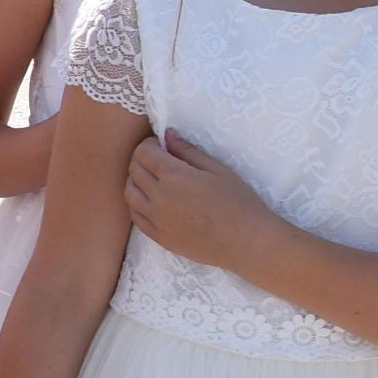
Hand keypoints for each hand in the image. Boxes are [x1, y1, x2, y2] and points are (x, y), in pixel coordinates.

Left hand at [126, 130, 274, 270]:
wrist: (248, 242)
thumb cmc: (239, 202)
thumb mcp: (217, 169)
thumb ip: (188, 150)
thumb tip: (167, 134)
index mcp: (174, 176)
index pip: (143, 153)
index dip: (149, 144)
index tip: (159, 144)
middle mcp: (159, 197)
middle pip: (134, 171)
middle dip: (142, 159)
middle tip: (156, 159)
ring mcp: (156, 220)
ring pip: (129, 193)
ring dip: (135, 181)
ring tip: (152, 179)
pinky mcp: (159, 237)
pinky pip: (136, 216)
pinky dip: (137, 204)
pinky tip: (151, 200)